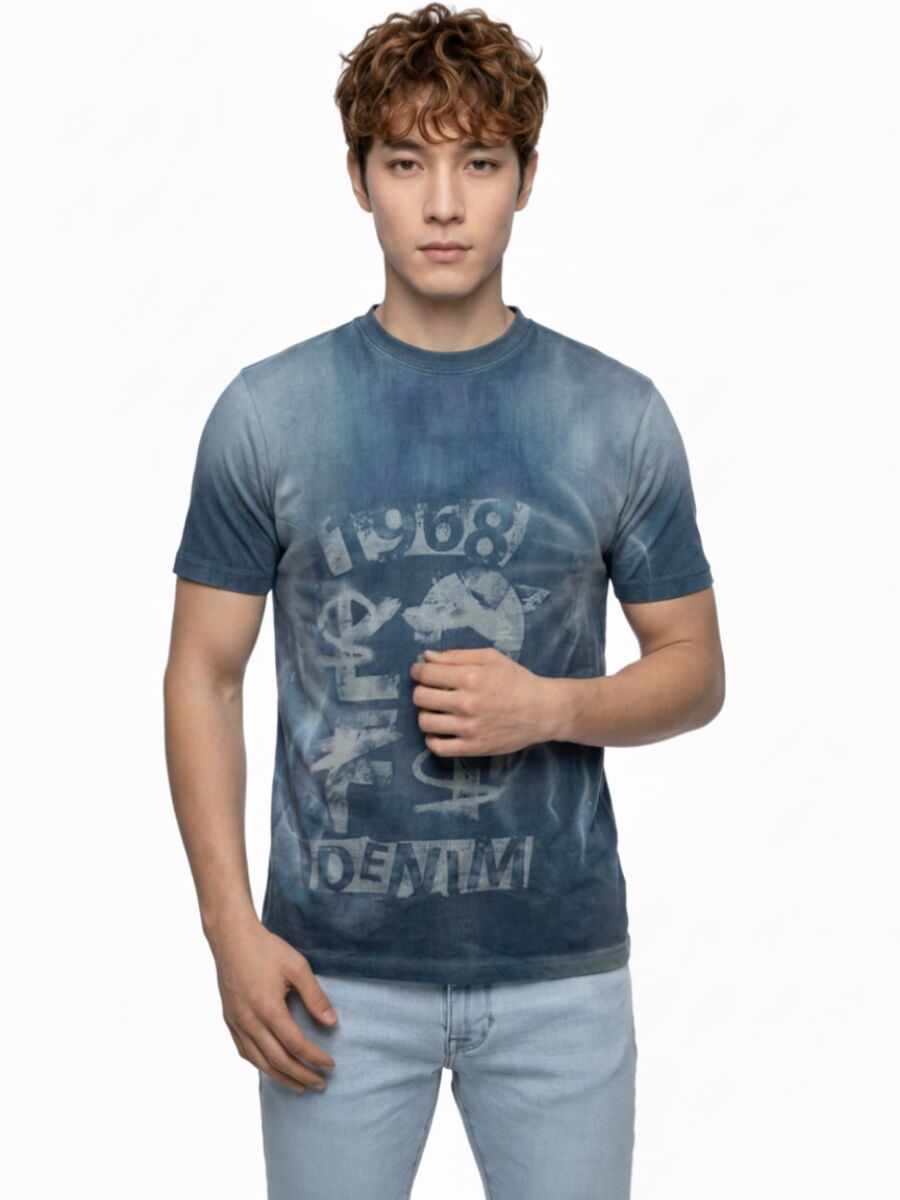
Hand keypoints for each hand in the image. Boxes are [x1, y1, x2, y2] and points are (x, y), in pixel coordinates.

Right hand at [206, 914, 337, 1094]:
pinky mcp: (229, 1020)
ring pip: (259, 1062)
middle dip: (301, 1075)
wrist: (231, 937)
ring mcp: (236, 1023)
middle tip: (320, 1084)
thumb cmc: (266, 949)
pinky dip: (260, 1064)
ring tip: (299, 1085)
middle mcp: (249, 1021)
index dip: (315, 1058)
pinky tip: (272, 1068)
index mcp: (268, 1009)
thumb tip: (332, 1022)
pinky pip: (244, 1051)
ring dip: (281, 1077)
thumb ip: (315, 997)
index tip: (331, 1065)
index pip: (296, 1044)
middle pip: (278, 1060)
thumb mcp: (297, 967)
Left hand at [409, 646, 555, 756]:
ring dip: (426, 713)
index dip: (418, 671)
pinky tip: (439, 730)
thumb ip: (457, 655)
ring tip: (437, 710)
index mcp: (470, 677)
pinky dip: (431, 739)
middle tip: (431, 690)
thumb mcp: (491, 658)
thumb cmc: (517, 680)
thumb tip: (426, 657)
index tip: (421, 672)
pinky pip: (437, 747)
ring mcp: (469, 728)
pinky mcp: (473, 748)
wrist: (543, 711)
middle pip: (420, 697)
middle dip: (421, 690)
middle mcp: (467, 703)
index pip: (425, 674)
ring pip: (424, 722)